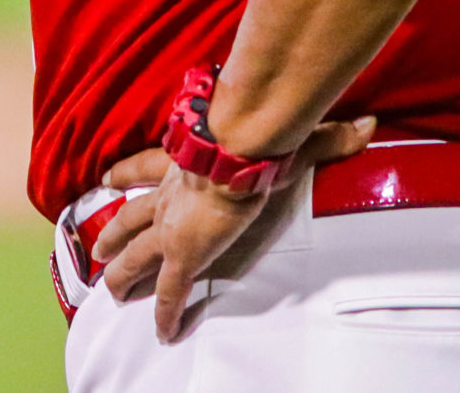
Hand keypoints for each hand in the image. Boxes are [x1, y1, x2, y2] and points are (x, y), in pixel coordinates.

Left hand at [94, 115, 373, 340]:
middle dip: (114, 237)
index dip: (126, 175)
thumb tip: (363, 126)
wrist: (235, 155)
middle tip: (97, 251)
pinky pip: (171, 292)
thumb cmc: (252, 142)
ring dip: (123, 275)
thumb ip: (324, 136)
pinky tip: (163, 332)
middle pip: (130, 219)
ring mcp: (171, 229)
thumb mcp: (283, 138)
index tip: (107, 179)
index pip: (147, 169)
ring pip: (137, 257)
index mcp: (182, 168)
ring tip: (110, 290)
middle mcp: (168, 198)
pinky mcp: (183, 256)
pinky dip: (166, 313)